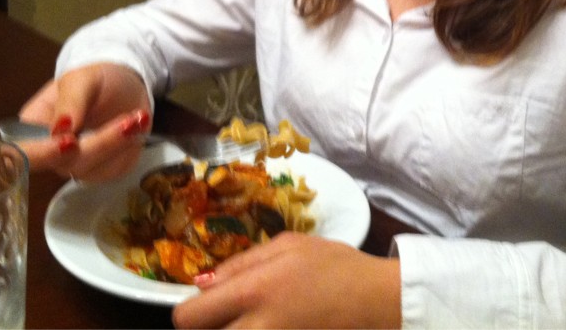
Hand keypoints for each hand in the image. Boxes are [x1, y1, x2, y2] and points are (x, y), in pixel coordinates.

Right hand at [17, 63, 152, 181]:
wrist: (125, 87)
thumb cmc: (97, 79)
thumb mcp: (81, 79)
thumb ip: (70, 102)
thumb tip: (61, 130)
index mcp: (33, 127)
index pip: (24, 152)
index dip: (43, 153)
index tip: (70, 142)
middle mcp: (50, 153)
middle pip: (64, 164)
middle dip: (99, 144)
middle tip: (128, 122)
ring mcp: (76, 166)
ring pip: (92, 170)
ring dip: (119, 144)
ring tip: (138, 117)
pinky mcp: (102, 171)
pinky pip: (113, 170)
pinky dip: (128, 149)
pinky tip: (139, 126)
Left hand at [171, 232, 400, 328]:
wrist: (378, 302)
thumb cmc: (335, 266)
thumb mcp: (289, 245)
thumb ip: (241, 263)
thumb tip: (201, 283)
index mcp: (252, 291)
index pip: (188, 317)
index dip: (188, 311)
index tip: (203, 304)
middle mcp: (256, 328)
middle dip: (207, 328)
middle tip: (225, 316)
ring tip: (249, 319)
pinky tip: (270, 324)